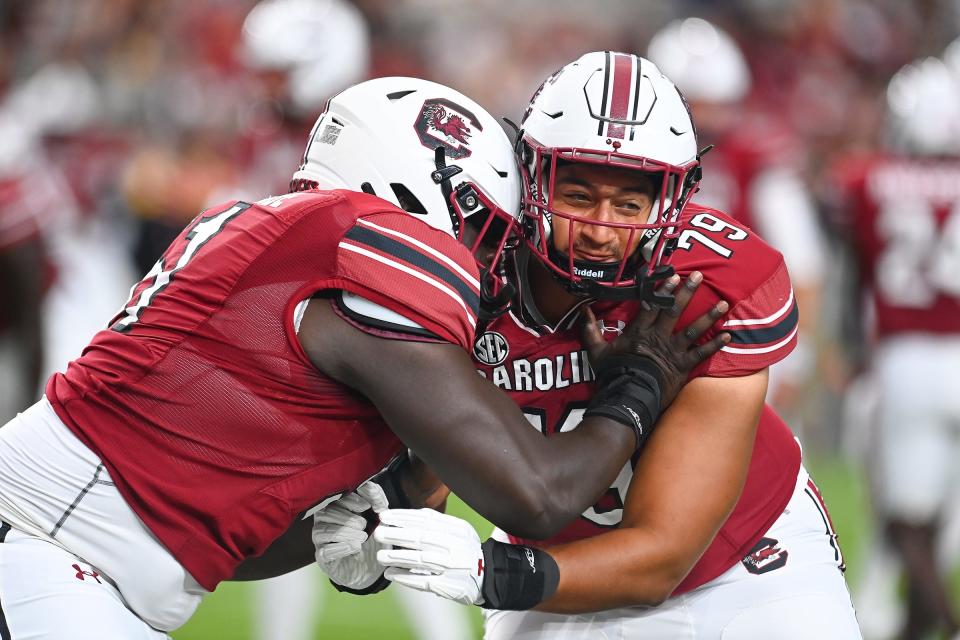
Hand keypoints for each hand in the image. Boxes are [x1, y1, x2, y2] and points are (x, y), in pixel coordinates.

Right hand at [313, 481, 389, 591]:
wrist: (373, 565)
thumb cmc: (373, 536)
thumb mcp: (380, 516)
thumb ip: (376, 499)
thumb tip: (368, 486)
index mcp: (336, 507)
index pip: (333, 498)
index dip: (349, 500)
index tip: (366, 507)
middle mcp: (324, 522)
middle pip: (325, 513)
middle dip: (347, 518)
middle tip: (364, 525)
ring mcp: (321, 541)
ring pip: (323, 531)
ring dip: (345, 533)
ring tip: (363, 537)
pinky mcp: (323, 559)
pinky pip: (324, 551)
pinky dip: (341, 548)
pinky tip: (356, 547)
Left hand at [374, 509, 483, 605]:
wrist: (488, 573)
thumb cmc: (466, 549)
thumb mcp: (459, 529)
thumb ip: (437, 521)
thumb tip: (409, 515)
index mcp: (456, 529)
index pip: (425, 521)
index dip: (403, 518)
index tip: (385, 517)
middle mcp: (454, 546)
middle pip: (421, 539)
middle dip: (397, 535)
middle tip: (379, 533)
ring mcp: (451, 567)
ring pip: (420, 560)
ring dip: (398, 557)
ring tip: (381, 555)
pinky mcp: (448, 585)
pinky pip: (423, 581)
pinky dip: (406, 577)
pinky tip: (391, 573)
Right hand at [582, 271, 729, 406]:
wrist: (627, 398)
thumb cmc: (612, 375)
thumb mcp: (596, 352)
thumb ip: (590, 330)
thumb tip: (582, 311)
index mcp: (639, 332)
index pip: (652, 305)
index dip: (662, 289)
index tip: (671, 274)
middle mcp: (658, 337)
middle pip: (674, 310)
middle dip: (687, 292)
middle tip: (699, 276)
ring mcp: (672, 351)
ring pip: (694, 329)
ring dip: (709, 316)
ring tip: (724, 303)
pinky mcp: (682, 367)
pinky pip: (702, 354)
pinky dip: (715, 345)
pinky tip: (728, 335)